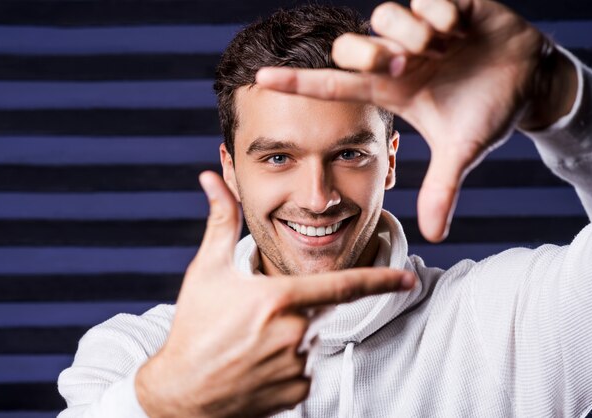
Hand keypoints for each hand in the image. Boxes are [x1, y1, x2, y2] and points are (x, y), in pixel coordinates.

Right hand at [135, 171, 414, 417]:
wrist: (181, 393)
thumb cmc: (194, 326)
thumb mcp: (207, 270)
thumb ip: (221, 221)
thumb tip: (209, 178)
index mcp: (280, 299)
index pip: (343, 286)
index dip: (381, 281)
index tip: (410, 278)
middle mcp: (294, 333)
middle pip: (317, 312)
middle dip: (296, 309)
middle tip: (256, 320)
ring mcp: (297, 366)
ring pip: (310, 341)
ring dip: (290, 338)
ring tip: (250, 345)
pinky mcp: (297, 392)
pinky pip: (305, 370)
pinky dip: (287, 365)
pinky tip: (256, 367)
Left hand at [255, 0, 576, 241]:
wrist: (528, 81)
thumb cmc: (487, 112)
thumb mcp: (462, 150)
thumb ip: (441, 187)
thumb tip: (435, 237)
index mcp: (392, 90)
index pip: (335, 85)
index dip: (298, 83)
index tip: (261, 79)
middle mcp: (397, 57)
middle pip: (352, 46)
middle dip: (371, 53)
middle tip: (405, 66)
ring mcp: (419, 29)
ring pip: (386, 14)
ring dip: (412, 33)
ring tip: (443, 46)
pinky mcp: (448, 3)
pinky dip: (442, 13)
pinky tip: (461, 29)